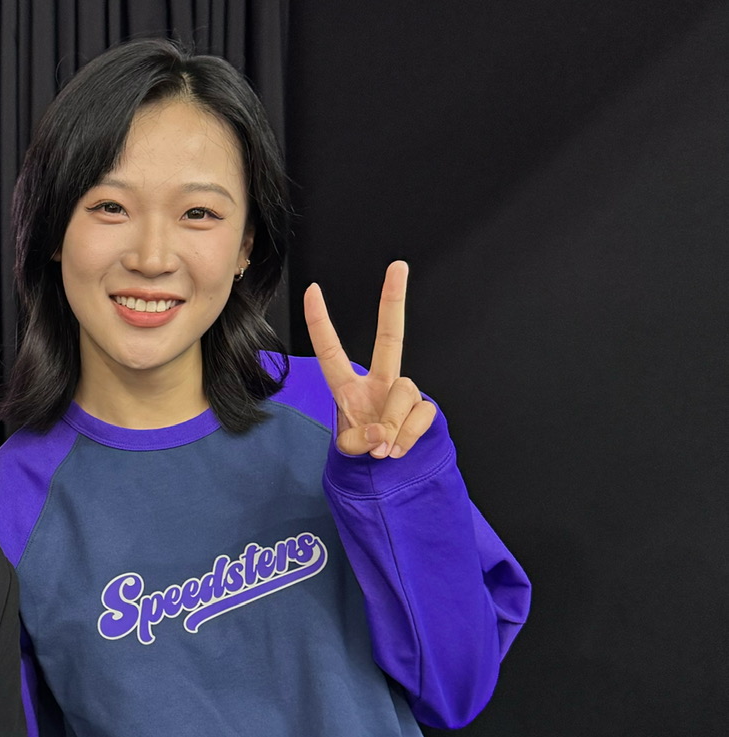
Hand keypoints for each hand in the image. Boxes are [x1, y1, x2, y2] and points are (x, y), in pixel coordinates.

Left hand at [304, 261, 435, 460]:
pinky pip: (421, 414)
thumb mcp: (349, 450)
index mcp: (347, 387)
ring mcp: (402, 392)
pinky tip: (399, 449)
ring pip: (404, 392)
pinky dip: (409, 436)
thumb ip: (360, 442)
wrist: (388, 471)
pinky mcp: (423, 407)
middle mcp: (378, 382)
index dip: (320, 323)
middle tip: (399, 265)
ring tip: (385, 449)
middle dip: (393, 301)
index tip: (312, 290)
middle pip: (390, 337)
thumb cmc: (362, 450)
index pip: (330, 350)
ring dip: (394, 424)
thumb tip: (382, 434)